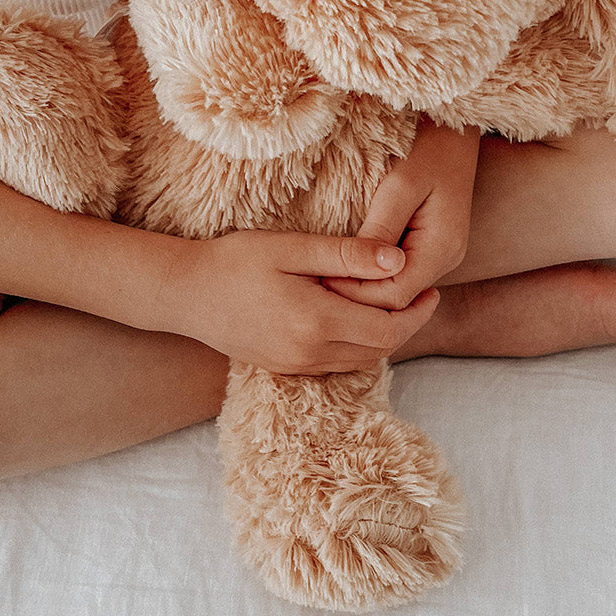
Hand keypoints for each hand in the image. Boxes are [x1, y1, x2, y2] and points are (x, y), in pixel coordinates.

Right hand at [155, 227, 439, 373]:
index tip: (431, 288)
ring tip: (395, 304)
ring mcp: (295, 365)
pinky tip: (357, 317)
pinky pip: (336, 364)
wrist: (183, 294)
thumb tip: (397, 261)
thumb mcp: (291, 248)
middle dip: (407, 325)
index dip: (417, 313)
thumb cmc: (234, 261)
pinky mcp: (283, 367)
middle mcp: (310, 353)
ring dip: (384, 337)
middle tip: (421, 295)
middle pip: (380, 350)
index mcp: (317, 322)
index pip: (389, 330)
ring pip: (360, 360)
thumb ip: (346, 256)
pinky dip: (357, 345)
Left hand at [323, 120, 480, 311]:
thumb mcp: (399, 184)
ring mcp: (440, 256)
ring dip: (361, 287)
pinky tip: (345, 264)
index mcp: (442, 247)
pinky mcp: (430, 249)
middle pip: (396, 300)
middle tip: (312, 280)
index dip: (355, 292)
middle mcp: (446, 260)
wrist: (454, 128)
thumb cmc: (427, 147)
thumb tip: (360, 268)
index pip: (395, 295)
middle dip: (355, 295)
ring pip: (397, 291)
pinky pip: (399, 275)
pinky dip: (371, 275)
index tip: (318, 275)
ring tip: (323, 274)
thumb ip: (380, 228)